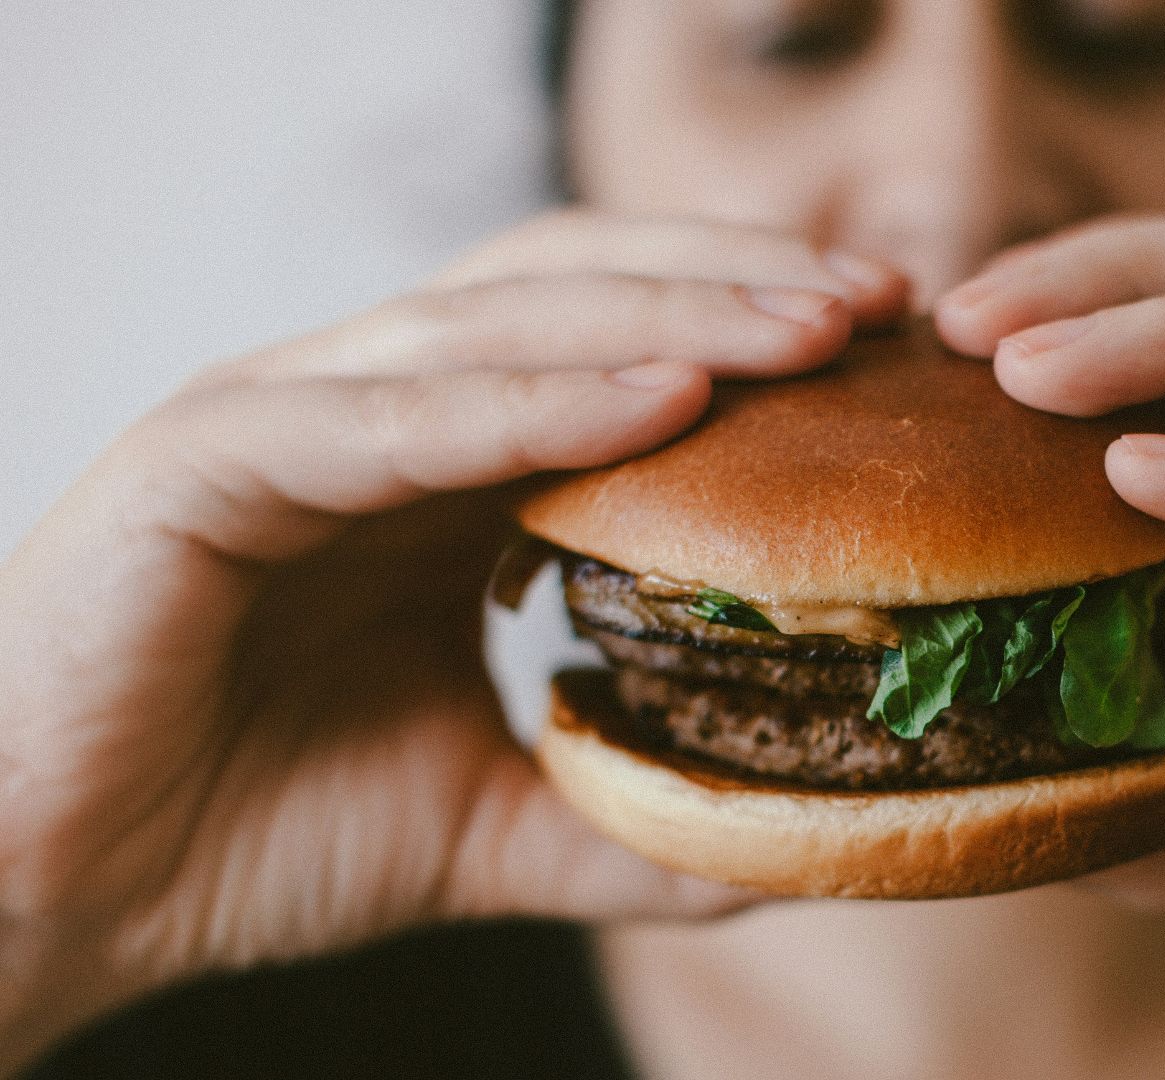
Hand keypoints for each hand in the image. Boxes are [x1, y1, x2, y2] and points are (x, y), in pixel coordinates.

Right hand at [0, 211, 906, 1070]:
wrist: (44, 894)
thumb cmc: (249, 835)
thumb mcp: (490, 826)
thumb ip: (630, 818)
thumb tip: (797, 843)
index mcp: (435, 467)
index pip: (616, 345)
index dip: (752, 333)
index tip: (893, 355)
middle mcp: (368, 412)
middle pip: (578, 292)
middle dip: (738, 286)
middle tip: (885, 307)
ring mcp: (284, 418)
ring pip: (499, 323)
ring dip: (670, 314)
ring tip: (812, 329)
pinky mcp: (204, 463)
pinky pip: (392, 417)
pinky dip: (532, 400)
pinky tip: (662, 402)